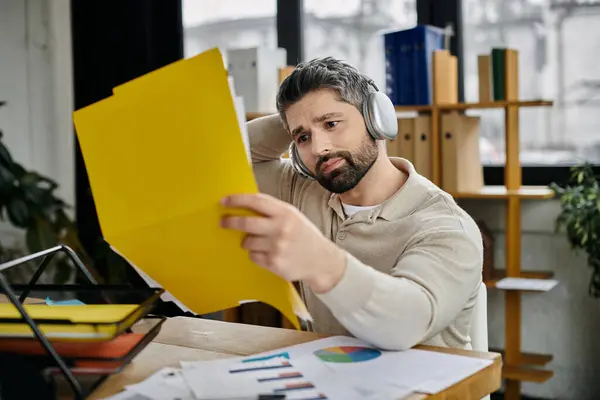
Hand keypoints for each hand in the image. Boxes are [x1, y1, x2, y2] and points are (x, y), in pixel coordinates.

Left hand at [220, 193, 346, 292]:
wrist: (322, 261)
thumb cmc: (304, 236)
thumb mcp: (293, 216)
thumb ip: (272, 210)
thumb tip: (246, 203)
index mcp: (285, 213)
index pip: (256, 201)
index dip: (237, 200)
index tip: (224, 201)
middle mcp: (281, 229)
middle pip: (246, 223)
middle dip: (230, 222)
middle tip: (223, 222)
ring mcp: (277, 247)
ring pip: (247, 242)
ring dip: (247, 241)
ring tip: (258, 242)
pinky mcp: (274, 263)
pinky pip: (253, 256)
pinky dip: (256, 254)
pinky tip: (268, 253)